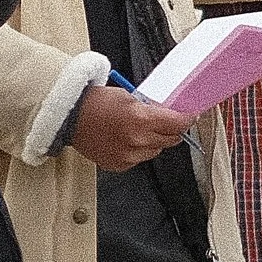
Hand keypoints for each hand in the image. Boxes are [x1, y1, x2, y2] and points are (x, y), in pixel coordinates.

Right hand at [70, 81, 196, 171]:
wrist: (70, 117)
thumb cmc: (95, 102)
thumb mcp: (128, 96)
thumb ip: (150, 108)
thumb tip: (168, 114)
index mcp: (141, 119)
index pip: (178, 123)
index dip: (187, 118)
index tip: (190, 116)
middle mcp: (137, 140)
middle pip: (171, 139)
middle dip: (171, 129)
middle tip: (166, 121)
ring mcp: (128, 155)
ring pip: (156, 150)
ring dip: (154, 141)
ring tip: (139, 130)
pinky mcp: (119, 165)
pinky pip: (139, 159)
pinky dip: (138, 150)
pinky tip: (126, 139)